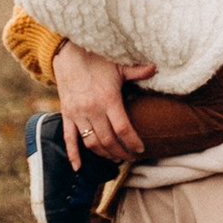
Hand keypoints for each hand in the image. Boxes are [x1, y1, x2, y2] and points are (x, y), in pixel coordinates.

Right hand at [53, 40, 153, 164]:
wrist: (68, 55)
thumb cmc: (96, 60)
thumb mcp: (119, 65)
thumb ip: (137, 71)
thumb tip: (156, 68)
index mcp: (108, 99)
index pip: (123, 128)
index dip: (133, 142)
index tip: (140, 149)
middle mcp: (92, 109)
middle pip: (108, 140)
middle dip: (121, 152)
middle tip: (130, 158)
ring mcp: (78, 114)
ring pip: (91, 143)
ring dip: (103, 154)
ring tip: (114, 158)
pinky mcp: (66, 115)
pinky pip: (69, 139)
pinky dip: (73, 155)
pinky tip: (78, 167)